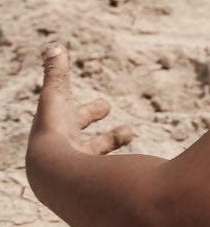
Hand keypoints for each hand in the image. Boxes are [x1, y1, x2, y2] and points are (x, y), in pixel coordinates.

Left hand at [29, 44, 133, 167]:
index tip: (105, 106)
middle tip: (109, 110)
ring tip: (131, 132)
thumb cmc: (53, 132)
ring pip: (98, 154)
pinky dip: (126, 165)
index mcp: (59, 129)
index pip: (75, 116)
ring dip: (113, 140)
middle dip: (97, 122)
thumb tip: (54, 45)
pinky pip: (112, 170)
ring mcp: (80, 168)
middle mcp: (67, 149)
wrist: (52, 173)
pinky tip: (140, 163)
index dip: (90, 111)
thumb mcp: (54, 96)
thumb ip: (56, 73)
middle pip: (85, 136)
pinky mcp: (93, 180)